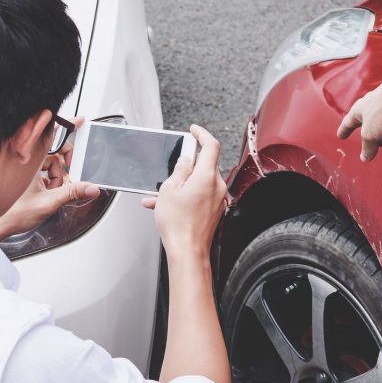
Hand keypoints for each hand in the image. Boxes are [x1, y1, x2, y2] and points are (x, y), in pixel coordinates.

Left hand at [0, 118, 99, 239]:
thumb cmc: (13, 212)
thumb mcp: (49, 202)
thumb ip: (72, 193)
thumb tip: (91, 188)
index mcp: (31, 161)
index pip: (52, 136)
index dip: (66, 128)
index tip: (79, 122)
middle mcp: (28, 162)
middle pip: (55, 153)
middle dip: (65, 164)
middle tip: (70, 175)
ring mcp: (27, 170)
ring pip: (51, 165)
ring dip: (57, 177)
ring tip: (54, 191)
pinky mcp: (27, 178)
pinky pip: (45, 173)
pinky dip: (51, 182)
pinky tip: (49, 193)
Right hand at [140, 125, 227, 259]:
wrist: (187, 251)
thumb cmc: (178, 225)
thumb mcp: (169, 189)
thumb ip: (180, 169)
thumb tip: (186, 159)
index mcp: (207, 177)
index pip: (211, 145)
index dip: (202, 134)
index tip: (194, 131)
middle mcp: (217, 187)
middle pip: (206, 164)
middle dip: (189, 162)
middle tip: (175, 163)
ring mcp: (218, 200)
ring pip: (200, 181)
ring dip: (183, 182)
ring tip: (162, 193)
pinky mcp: (215, 210)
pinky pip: (200, 195)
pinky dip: (186, 195)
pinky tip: (168, 204)